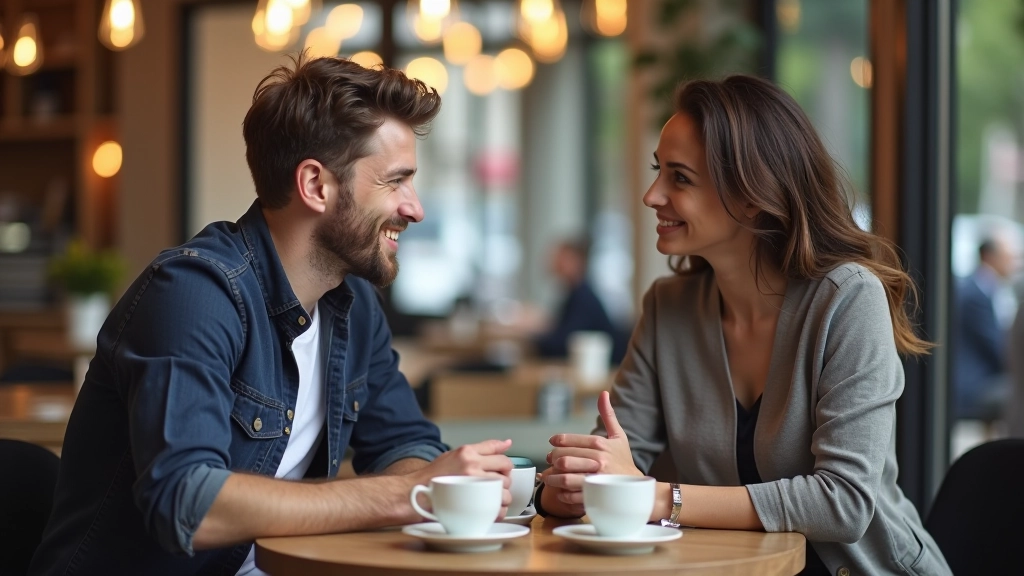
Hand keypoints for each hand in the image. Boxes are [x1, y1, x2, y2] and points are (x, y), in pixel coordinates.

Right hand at [415, 439, 513, 518]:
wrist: (413, 494)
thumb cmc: (432, 477)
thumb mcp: (454, 454)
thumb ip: (481, 449)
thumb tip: (507, 442)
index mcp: (467, 452)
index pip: (499, 452)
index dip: (504, 464)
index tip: (502, 469)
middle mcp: (471, 465)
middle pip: (506, 469)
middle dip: (504, 478)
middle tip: (494, 485)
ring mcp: (472, 484)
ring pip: (505, 489)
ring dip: (502, 496)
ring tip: (491, 499)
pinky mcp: (472, 503)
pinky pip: (498, 507)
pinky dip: (498, 511)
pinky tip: (490, 510)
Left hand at [544, 391, 642, 506]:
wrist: (638, 487)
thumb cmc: (624, 460)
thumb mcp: (618, 436)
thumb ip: (608, 415)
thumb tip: (603, 393)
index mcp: (600, 445)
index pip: (568, 441)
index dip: (556, 442)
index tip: (553, 445)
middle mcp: (598, 460)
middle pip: (563, 458)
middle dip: (552, 460)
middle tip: (550, 461)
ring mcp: (596, 479)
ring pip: (564, 477)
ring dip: (552, 478)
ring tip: (548, 477)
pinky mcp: (595, 496)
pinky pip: (571, 495)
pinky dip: (562, 493)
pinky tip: (561, 490)